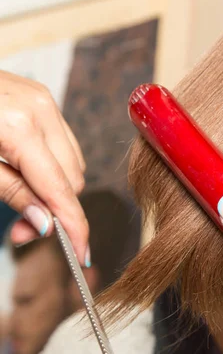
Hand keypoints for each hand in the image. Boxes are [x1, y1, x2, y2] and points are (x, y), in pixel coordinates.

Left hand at [0, 71, 88, 264]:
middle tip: (19, 231)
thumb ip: (10, 192)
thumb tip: (44, 222)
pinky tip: (25, 171)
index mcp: (20, 127)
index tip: (81, 254)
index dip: (74, 226)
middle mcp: (42, 111)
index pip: (61, 189)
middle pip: (72, 179)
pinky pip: (62, 143)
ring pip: (72, 162)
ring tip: (20, 199)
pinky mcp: (41, 99)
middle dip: (54, 210)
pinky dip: (50, 166)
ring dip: (53, 190)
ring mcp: (45, 101)